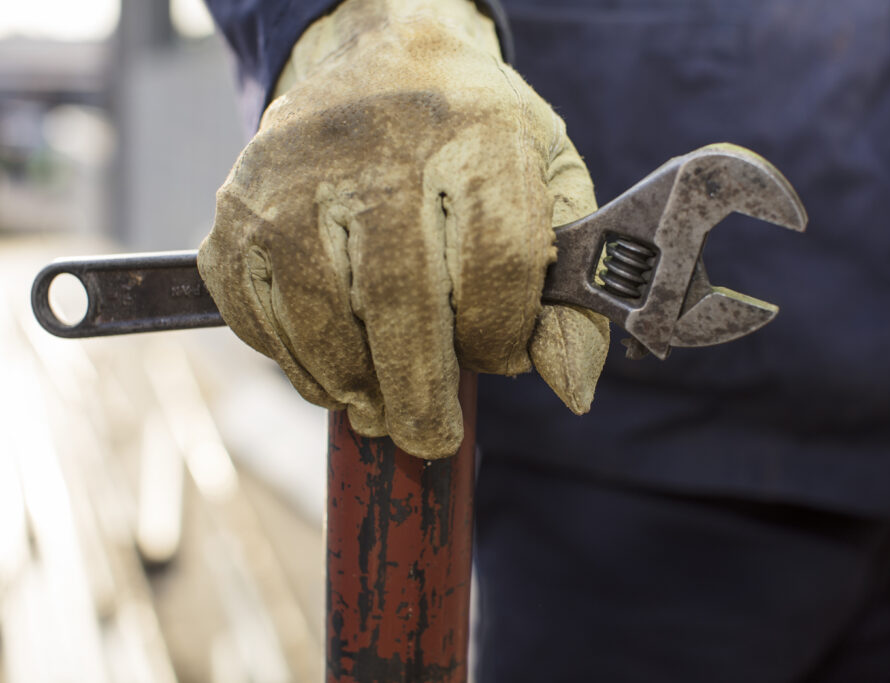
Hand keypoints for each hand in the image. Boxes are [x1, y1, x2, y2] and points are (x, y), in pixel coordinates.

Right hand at [198, 0, 608, 457]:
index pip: (494, 266)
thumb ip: (569, 290)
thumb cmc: (475, 136)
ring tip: (379, 404)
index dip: (502, 337)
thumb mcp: (548, 186)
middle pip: (402, 303)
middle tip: (431, 438)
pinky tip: (332, 363)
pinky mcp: (235, 209)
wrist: (377, 57)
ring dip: (355, 387)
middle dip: (421, 395)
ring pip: (322, 321)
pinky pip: (257, 316)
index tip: (501, 356)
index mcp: (475, 135)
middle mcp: (377, 147)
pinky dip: (295, 362)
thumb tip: (569, 387)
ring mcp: (292, 177)